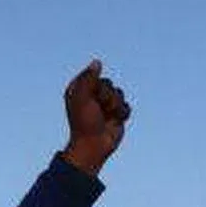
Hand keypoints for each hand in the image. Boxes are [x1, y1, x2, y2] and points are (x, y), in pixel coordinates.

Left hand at [60, 59, 130, 175]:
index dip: (96, 87)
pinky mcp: (115, 112)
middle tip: (98, 110)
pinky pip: (126, 105)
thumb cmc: (84, 122)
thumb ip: (88, 79)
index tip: (90, 99)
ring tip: (106, 117)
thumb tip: (97, 62)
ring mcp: (104, 103)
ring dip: (115, 107)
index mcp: (79, 89)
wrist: (94, 144)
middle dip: (107, 98)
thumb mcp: (82, 98)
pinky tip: (114, 121)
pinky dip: (122, 114)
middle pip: (109, 84)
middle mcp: (91, 94)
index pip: (94, 76)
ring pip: (119, 94)